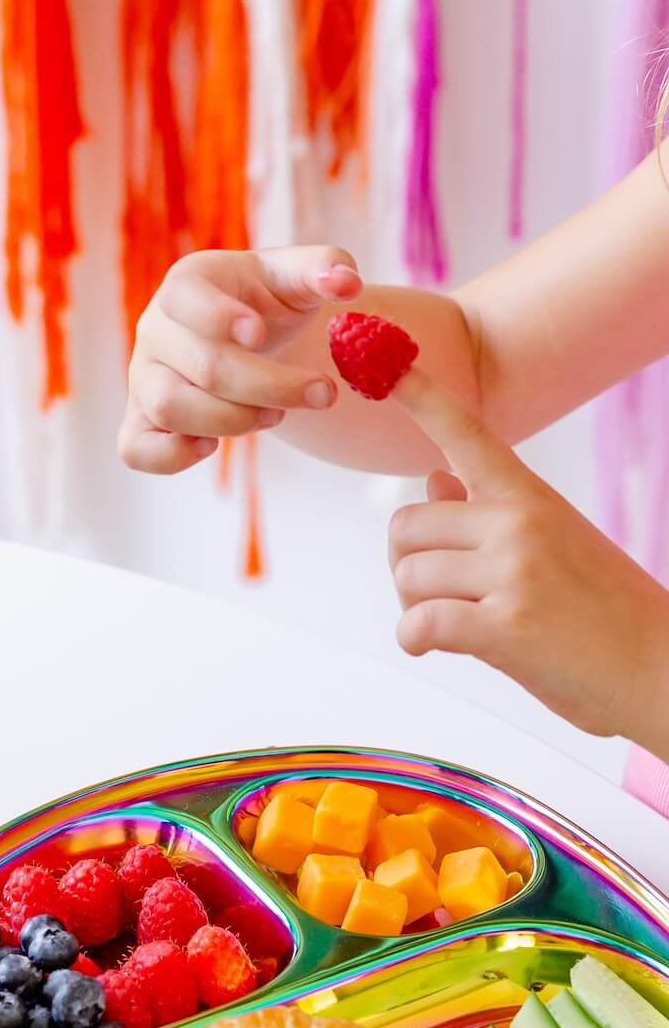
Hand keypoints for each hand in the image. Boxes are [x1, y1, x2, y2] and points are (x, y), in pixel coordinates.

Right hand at [120, 245, 362, 472]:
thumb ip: (327, 267)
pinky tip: (212, 446)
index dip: (219, 318)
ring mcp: (143, 377)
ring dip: (234, 420)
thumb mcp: (298, 275)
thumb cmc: (268, 300)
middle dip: (269, 386)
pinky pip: (136, 449)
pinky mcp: (141, 419)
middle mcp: (155, 329)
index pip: (184, 298)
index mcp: (186, 283)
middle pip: (200, 366)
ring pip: (171, 408)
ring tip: (277, 415)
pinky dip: (171, 456)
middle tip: (322, 392)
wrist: (245, 335)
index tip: (259, 334)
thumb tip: (346, 284)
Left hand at [388, 368, 668, 740]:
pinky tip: (432, 648)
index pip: (466, 434)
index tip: (386, 360)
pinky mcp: (506, 626)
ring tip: (455, 626)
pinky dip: (414, 641)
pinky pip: (418, 623)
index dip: (421, 397)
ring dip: (415, 606)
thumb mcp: (553, 542)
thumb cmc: (600, 608)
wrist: (661, 668)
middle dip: (406, 563)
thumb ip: (487, 511)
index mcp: (530, 496)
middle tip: (436, 594)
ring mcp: (514, 571)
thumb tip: (432, 479)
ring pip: (407, 575)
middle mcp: (519, 522)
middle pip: (404, 525)